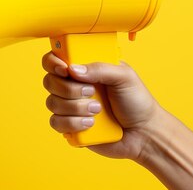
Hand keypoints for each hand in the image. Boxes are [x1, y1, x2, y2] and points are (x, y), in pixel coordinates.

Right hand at [42, 51, 160, 159]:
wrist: (143, 133)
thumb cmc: (136, 101)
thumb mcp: (124, 76)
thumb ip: (100, 68)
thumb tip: (73, 69)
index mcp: (84, 69)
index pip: (55, 59)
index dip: (53, 63)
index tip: (65, 70)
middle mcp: (73, 86)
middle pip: (49, 81)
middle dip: (69, 89)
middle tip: (92, 92)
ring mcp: (70, 106)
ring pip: (52, 103)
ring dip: (75, 107)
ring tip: (97, 110)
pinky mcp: (70, 126)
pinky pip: (56, 123)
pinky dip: (73, 123)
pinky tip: (91, 124)